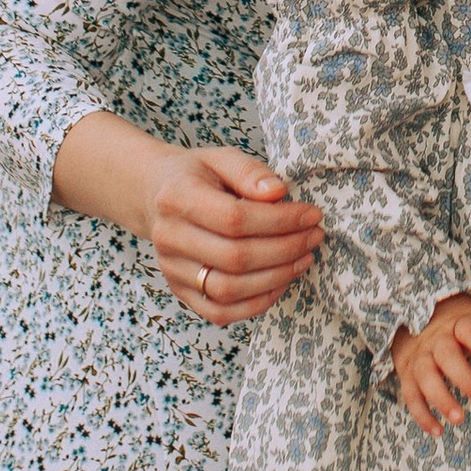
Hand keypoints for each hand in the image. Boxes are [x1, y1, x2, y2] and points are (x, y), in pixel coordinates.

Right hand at [51, 112, 321, 327]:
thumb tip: (278, 193)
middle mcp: (169, 238)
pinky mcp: (180, 291)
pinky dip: (256, 304)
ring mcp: (172, 270)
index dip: (280, 220)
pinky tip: (281, 282)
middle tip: (315, 236)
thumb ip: (250, 171)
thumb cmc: (197, 175)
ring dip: (276, 278)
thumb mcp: (221, 158)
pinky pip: (220, 312)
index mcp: (177, 198)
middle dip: (286, 249)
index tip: (312, 214)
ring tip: (304, 258)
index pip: (234, 219)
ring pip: (228, 290)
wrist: (155, 196)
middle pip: (235, 257)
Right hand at [392, 294, 470, 439]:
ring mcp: (419, 356)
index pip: (470, 331)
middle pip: (447, 356)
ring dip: (441, 400)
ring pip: (425, 377)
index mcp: (458, 323)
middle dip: (465, 380)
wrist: (417, 313)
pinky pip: (411, 396)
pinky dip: (422, 416)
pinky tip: (438, 431)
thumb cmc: (459, 325)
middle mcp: (436, 338)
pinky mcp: (407, 373)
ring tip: (459, 419)